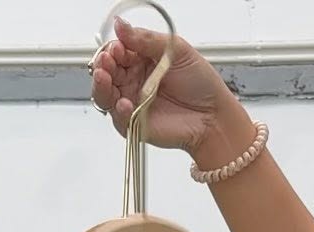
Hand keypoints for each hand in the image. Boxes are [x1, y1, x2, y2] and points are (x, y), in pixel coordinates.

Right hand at [91, 20, 236, 155]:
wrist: (212, 115)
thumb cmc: (199, 83)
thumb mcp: (175, 49)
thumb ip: (145, 39)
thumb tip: (121, 25)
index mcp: (141, 60)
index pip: (117, 51)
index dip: (113, 49)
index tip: (117, 47)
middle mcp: (133, 81)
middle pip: (106, 72)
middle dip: (103, 65)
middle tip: (108, 60)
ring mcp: (132, 103)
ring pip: (105, 95)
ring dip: (101, 86)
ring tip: (105, 77)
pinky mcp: (134, 125)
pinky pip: (119, 119)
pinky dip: (118, 111)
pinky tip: (125, 103)